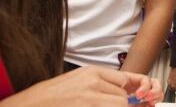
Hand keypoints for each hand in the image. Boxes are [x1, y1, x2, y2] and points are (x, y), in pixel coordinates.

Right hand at [0, 66, 162, 106]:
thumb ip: (104, 83)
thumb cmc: (53, 95)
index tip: (145, 98)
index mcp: (93, 72)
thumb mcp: (81, 80)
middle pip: (124, 97)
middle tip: (138, 106)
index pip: (126, 80)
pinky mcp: (87, 106)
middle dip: (129, 106)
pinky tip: (100, 106)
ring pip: (119, 104)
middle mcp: (92, 82)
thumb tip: (127, 93)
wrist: (30, 105)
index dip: (138, 91)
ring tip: (111, 104)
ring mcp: (89, 97)